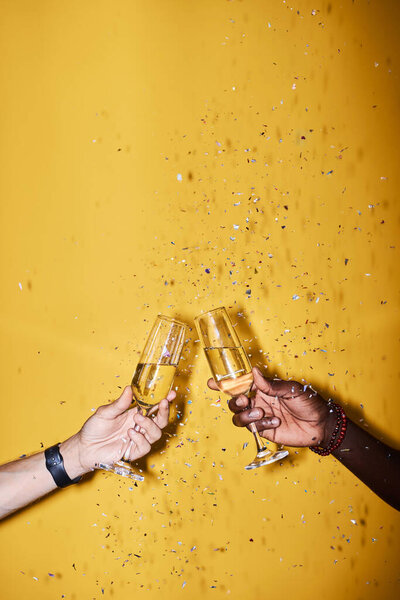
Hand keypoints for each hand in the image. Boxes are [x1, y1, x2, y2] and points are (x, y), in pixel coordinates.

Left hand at [73, 387, 174, 471]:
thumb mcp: (105, 412)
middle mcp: (138, 427)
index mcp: (134, 414)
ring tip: (137, 420)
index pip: (153, 407)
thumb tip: (130, 389)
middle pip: (160, 421)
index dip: (164, 401)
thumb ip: (119, 404)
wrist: (84, 447)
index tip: (171, 394)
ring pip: (156, 433)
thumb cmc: (94, 429)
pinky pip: (145, 447)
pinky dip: (140, 439)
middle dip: (164, 412)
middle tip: (162, 403)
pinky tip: (130, 433)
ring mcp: (137, 440)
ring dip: (150, 425)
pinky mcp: (132, 452)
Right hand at [208, 367, 333, 446]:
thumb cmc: (310, 402)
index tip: (212, 382)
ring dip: (245, 415)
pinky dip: (260, 425)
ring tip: (261, 414)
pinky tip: (275, 421)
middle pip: (234, 402)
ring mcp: (260, 417)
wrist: (321, 426)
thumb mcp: (292, 389)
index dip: (225, 383)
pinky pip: (251, 428)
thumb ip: (271, 385)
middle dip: (234, 401)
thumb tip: (254, 372)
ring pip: (238, 417)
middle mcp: (259, 401)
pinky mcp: (264, 430)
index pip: (240, 383)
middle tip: (244, 400)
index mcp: (263, 387)